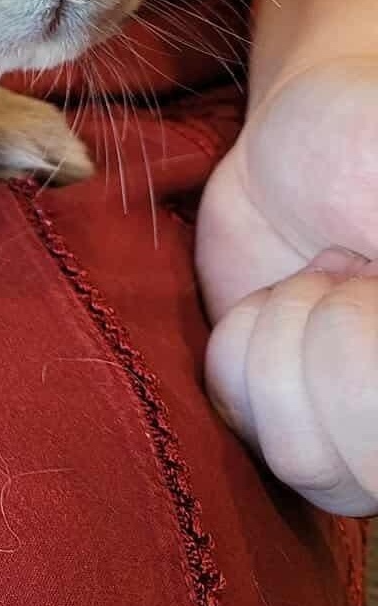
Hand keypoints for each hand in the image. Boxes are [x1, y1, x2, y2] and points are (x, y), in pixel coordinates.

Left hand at [198, 59, 377, 514]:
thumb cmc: (369, 138)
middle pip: (362, 467)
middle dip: (334, 342)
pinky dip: (240, 347)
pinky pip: (242, 420)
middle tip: (345, 269)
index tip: (367, 265)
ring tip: (312, 281)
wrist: (302, 137)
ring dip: (285, 341)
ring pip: (301, 460)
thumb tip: (365, 284)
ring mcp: (351, 429)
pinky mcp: (273, 408)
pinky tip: (272, 300)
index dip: (366, 349)